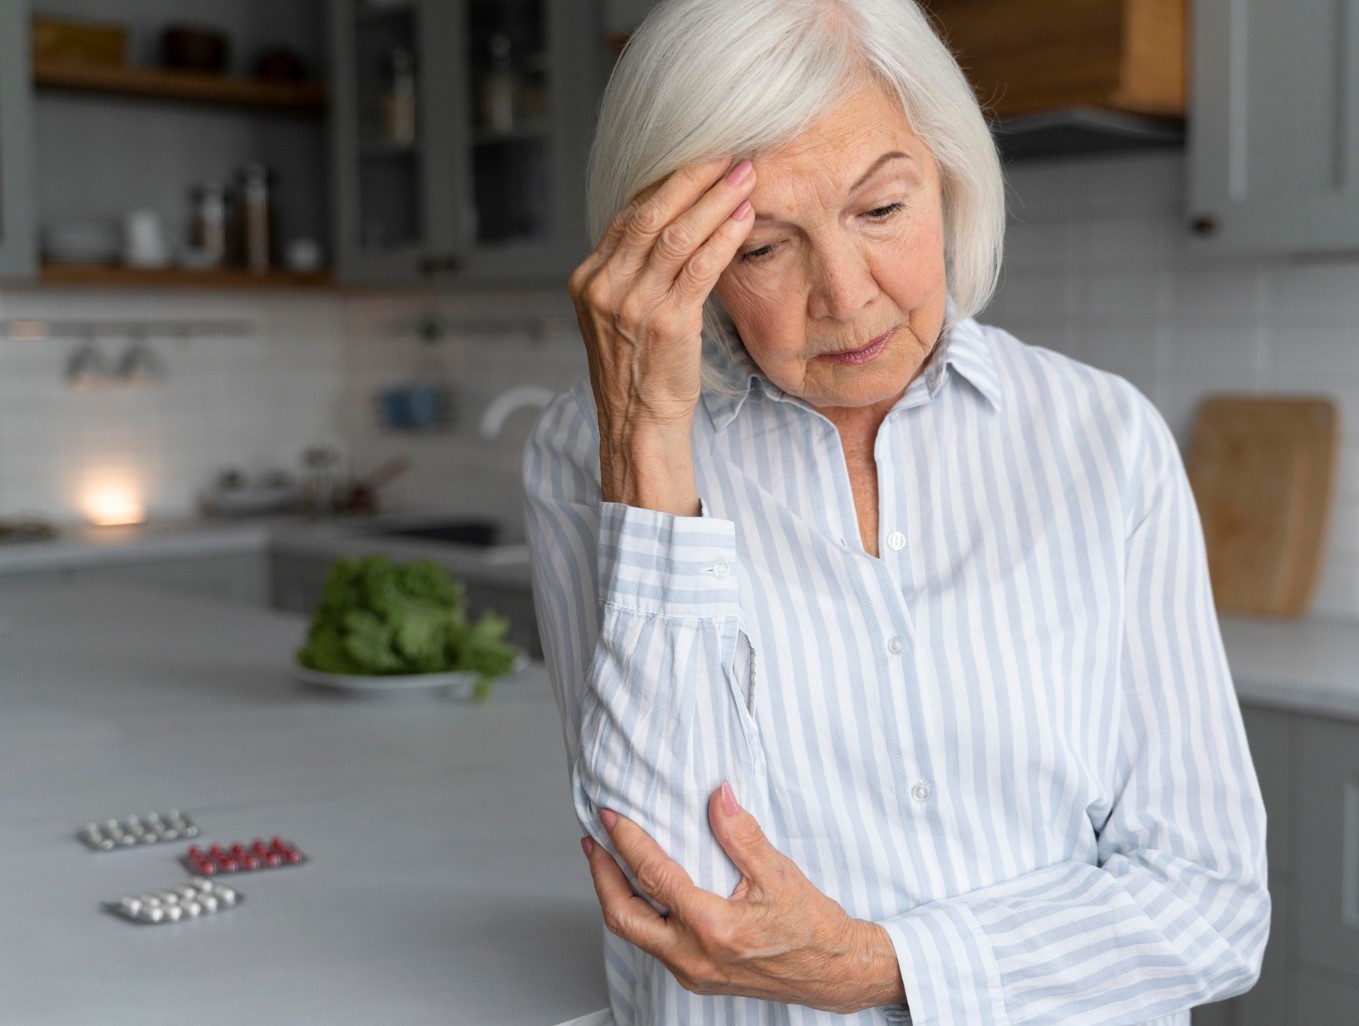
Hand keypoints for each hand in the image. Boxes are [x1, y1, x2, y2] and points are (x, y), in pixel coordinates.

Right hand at [566, 158, 756, 514]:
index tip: (701, 156)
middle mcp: (604, 287)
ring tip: (746, 176)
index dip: (667, 181)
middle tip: (729, 151)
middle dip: (693, 178)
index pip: (629, 214)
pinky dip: (724, 238)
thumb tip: (672, 219)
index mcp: (589, 278)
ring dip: (716, 201)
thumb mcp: (622, 313)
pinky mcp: (664, 324)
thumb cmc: (640, 368)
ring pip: (677, 236)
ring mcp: (631, 305)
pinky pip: (699, 268)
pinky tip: (745, 218)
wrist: (638, 423)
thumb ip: (634, 269)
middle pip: (650, 215)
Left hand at [581, 782, 905, 1012]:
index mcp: (713, 927)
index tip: (611, 817)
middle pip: (622, 915)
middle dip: (600, 876)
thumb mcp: (779, 874)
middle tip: (592, 842)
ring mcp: (692, 971)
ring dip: (615, 896)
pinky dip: (637, 915)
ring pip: (633, 934)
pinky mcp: (696, 977)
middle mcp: (694, 956)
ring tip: (608, 863)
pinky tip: (641, 892)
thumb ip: (741, 834)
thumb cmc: (811, 926)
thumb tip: (718, 795)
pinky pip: (652, 945)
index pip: (653, 877)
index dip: (626, 842)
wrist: (832, 973)